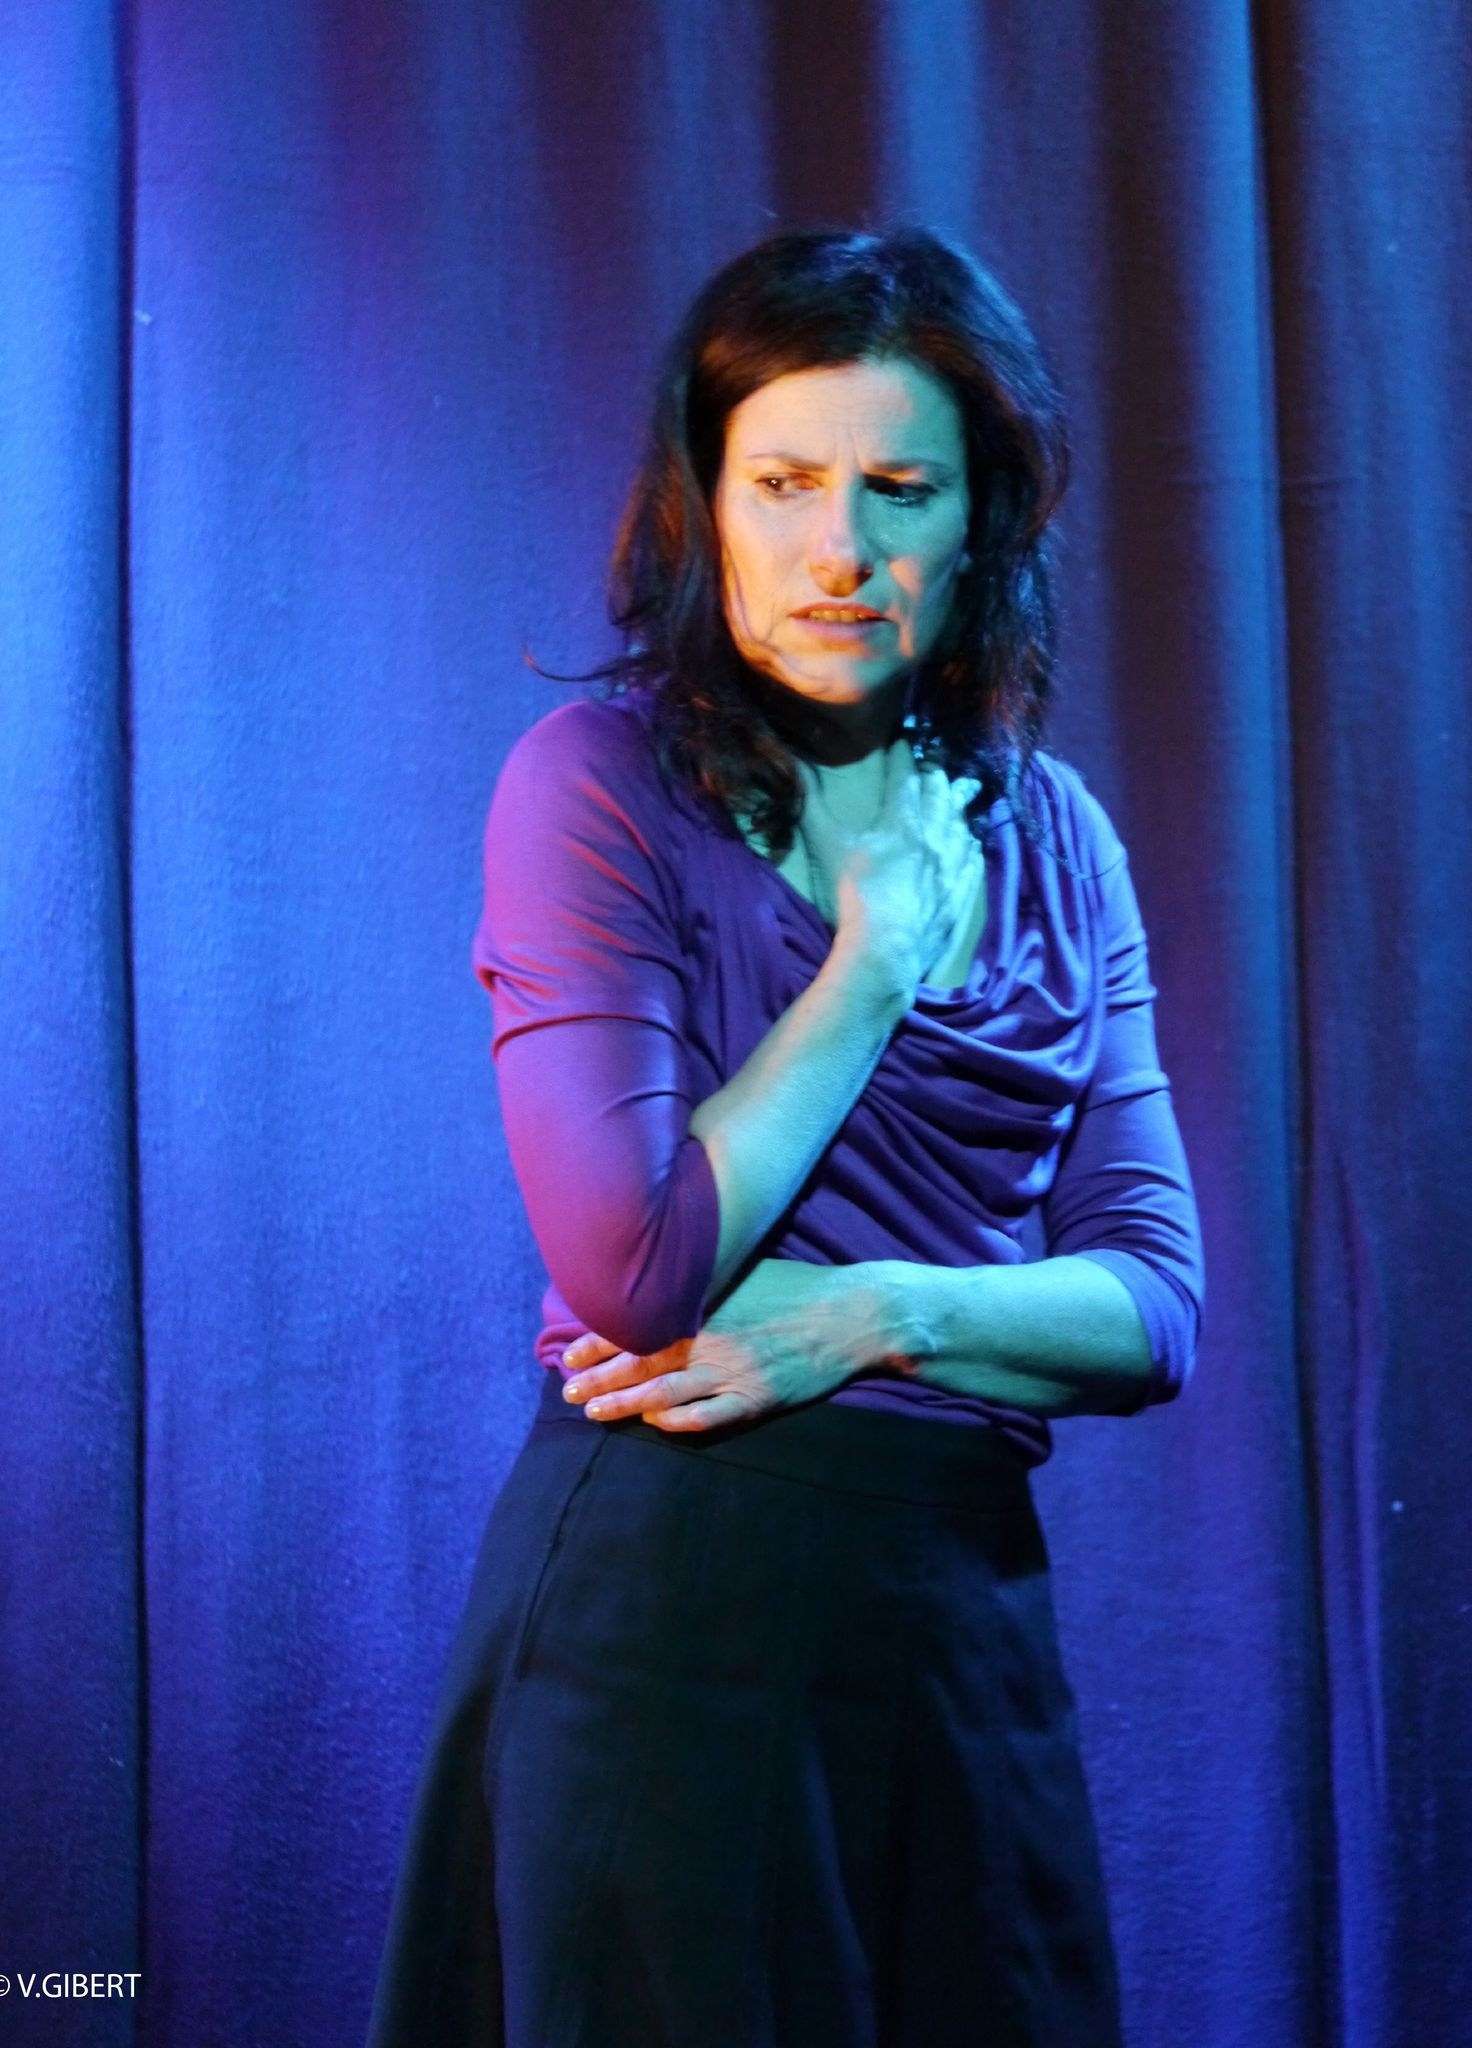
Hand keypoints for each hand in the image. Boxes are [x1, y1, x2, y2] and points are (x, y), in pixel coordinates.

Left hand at [558, 1260, 910, 1431]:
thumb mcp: (744, 1267)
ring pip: (666, 1393)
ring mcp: (734, 1372)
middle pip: (642, 1363)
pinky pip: (710, 1417)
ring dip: (626, 1404)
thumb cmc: (797, 1285)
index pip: (637, 1326)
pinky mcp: (758, 1398)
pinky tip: (657, 1424)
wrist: (852, 1314)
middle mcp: (712, 1339)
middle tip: (568, 1392)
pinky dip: (679, 1422)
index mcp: (705, 1305)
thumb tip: (662, 1273)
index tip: (569, 1354)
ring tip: (594, 1413)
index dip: (599, 1342)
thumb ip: (702, 1277)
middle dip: (600, 1379)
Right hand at [798, 744, 981, 993]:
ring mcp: (951, 869)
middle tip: (935, 763)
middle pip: (941, 796)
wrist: (885, 952)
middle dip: (937, 774)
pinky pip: (972, 863)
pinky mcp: (959, 897)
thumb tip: (793, 763)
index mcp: (902, 821)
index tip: (903, 739)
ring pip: (961, 826)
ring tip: (960, 794)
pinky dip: (972, 846)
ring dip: (958, 807)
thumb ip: (811, 804)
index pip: (906, 777)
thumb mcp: (826, 845)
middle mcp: (934, 838)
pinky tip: (973, 843)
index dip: (904, 755)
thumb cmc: (853, 897)